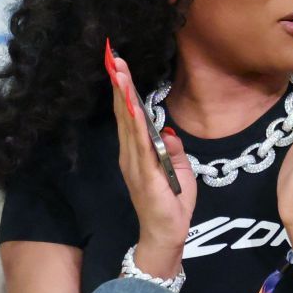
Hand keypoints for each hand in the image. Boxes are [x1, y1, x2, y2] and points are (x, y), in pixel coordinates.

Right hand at [108, 47, 196, 278]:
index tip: (119, 65)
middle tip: (114, 57)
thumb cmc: (171, 204)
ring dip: (124, 97)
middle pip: (124, 113)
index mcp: (137, 151)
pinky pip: (140, 145)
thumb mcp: (178, 170)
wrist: (167, 234)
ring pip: (128, 123)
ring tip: (119, 73)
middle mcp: (131, 154)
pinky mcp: (145, 175)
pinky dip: (136, 125)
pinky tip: (133, 108)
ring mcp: (135, 164)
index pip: (129, 114)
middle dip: (120, 85)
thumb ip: (171, 150)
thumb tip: (169, 132)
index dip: (124, 90)